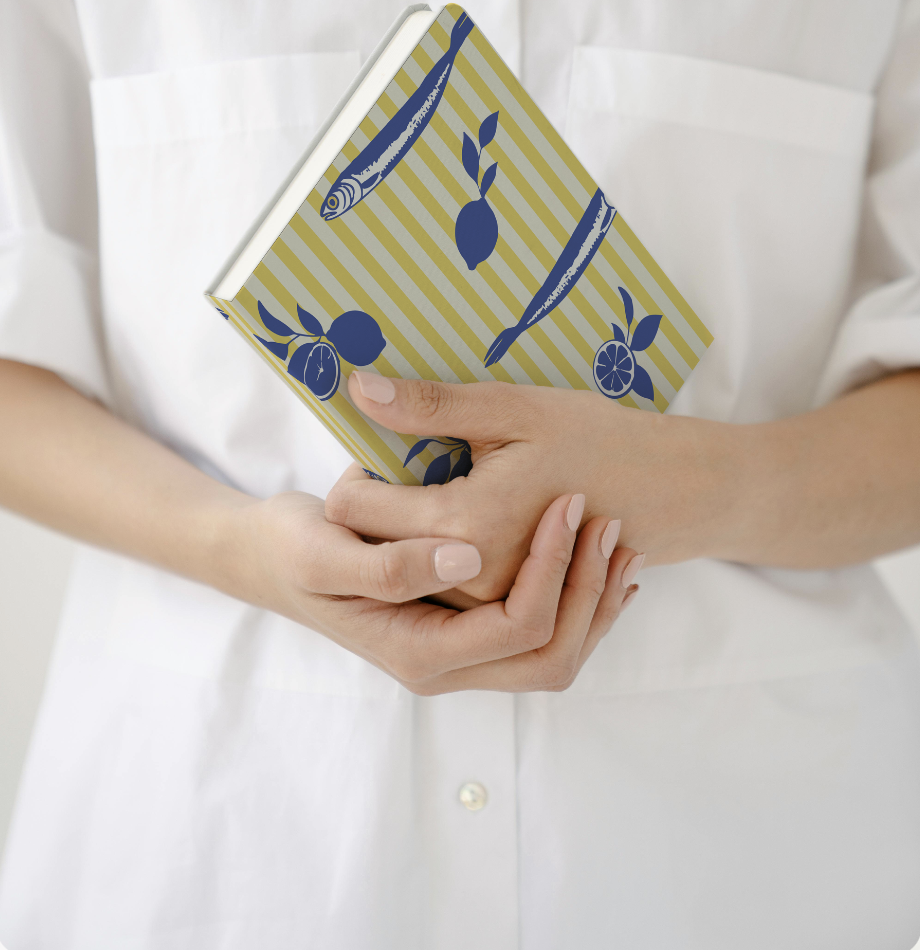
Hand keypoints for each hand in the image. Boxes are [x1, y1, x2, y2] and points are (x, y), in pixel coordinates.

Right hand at [219, 486, 634, 693]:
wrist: (267, 557)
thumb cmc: (290, 548)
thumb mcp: (325, 549)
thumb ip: (391, 562)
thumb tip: (464, 557)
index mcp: (419, 651)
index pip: (518, 628)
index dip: (553, 569)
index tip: (567, 504)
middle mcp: (445, 666)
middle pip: (550, 657)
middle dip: (590, 594)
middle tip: (610, 523)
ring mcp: (457, 653)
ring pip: (554, 653)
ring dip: (594, 600)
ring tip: (620, 539)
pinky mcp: (464, 629)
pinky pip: (539, 634)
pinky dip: (579, 599)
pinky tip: (598, 557)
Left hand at [327, 370, 742, 600]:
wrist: (667, 491)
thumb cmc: (594, 439)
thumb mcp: (512, 408)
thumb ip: (431, 406)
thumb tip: (357, 388)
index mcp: (465, 524)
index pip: (355, 507)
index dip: (355, 471)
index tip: (379, 447)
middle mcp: (471, 578)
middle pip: (371, 545)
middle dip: (372, 507)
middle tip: (403, 465)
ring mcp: (489, 602)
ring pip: (404, 571)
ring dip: (402, 533)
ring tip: (434, 489)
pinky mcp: (504, 608)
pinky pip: (442, 587)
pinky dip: (435, 553)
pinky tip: (464, 517)